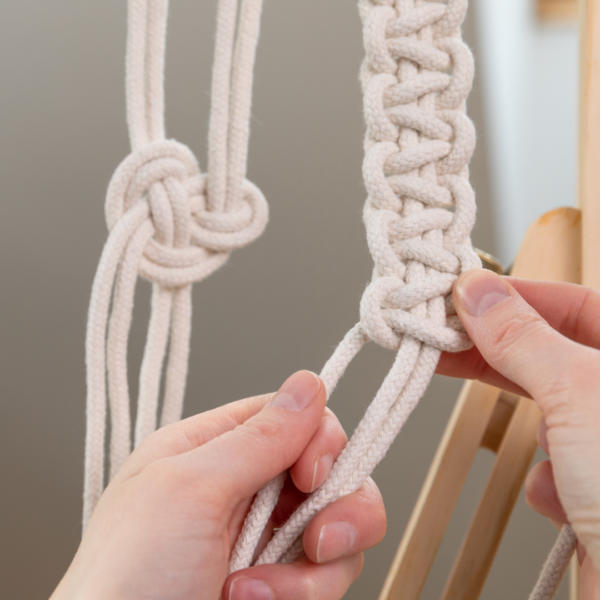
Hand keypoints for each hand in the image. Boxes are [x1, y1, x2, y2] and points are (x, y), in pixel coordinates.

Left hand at [50, 371, 385, 599]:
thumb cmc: (125, 581)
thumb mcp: (189, 491)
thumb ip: (258, 438)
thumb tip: (308, 384)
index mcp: (212, 450)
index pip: (292, 418)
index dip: (318, 441)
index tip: (310, 476)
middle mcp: (243, 490)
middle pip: (328, 473)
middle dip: (337, 508)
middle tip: (318, 540)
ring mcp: (263, 541)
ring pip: (339, 529)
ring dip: (312, 570)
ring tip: (257, 591)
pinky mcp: (279, 585)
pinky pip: (327, 577)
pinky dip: (302, 596)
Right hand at [438, 269, 599, 597]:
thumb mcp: (576, 392)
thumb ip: (521, 336)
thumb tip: (476, 290)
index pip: (574, 302)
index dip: (515, 294)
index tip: (460, 294)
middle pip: (553, 354)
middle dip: (500, 353)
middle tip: (443, 339)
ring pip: (548, 411)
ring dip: (535, 428)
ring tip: (545, 447)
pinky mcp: (596, 492)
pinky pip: (554, 464)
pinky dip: (546, 478)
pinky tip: (562, 497)